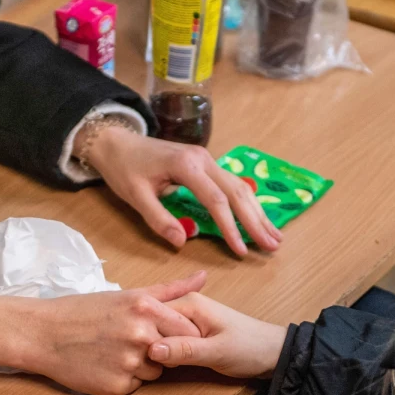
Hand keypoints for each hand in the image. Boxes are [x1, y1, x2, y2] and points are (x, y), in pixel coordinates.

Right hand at [0, 272, 207, 394]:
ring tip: (111, 352)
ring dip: (139, 367)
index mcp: (144, 308)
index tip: (165, 334)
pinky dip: (121, 379)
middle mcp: (140, 336)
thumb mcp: (127, 295)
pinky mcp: (115, 387)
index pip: (186, 331)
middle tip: (128, 341)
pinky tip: (101, 365)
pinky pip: (132, 387)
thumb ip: (170, 290)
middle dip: (157, 350)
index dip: (179, 335)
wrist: (42, 334)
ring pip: (153, 373)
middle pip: (171, 353)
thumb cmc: (83, 311)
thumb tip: (204, 277)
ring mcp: (128, 363)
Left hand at [85, 126, 282, 255]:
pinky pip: (232, 184)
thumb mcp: (135, 196)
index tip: (241, 250)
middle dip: (256, 221)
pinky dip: (247, 203)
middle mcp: (203, 159)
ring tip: (275, 236)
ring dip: (258, 212)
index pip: (216, 200)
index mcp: (186, 165)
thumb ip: (158, 219)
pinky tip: (259, 218)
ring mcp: (207, 159)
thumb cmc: (125, 169)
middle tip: (272, 246)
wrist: (118, 143)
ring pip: (239, 187)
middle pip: (236, 192)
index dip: (231, 228)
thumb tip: (182, 242)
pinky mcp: (206, 164)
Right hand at [147, 293, 287, 379]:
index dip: (145, 336)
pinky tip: (169, 364)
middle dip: (151, 344)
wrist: (272, 353)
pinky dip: (166, 352)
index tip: (150, 356)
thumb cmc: (249, 348)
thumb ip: (184, 350)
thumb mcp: (217, 352)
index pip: (150, 314)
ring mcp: (187, 319)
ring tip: (166, 364)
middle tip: (163, 363)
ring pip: (158, 333)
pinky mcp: (189, 332)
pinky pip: (168, 339)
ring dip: (158, 350)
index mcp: (189, 302)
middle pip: (152, 323)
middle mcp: (185, 306)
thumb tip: (151, 350)